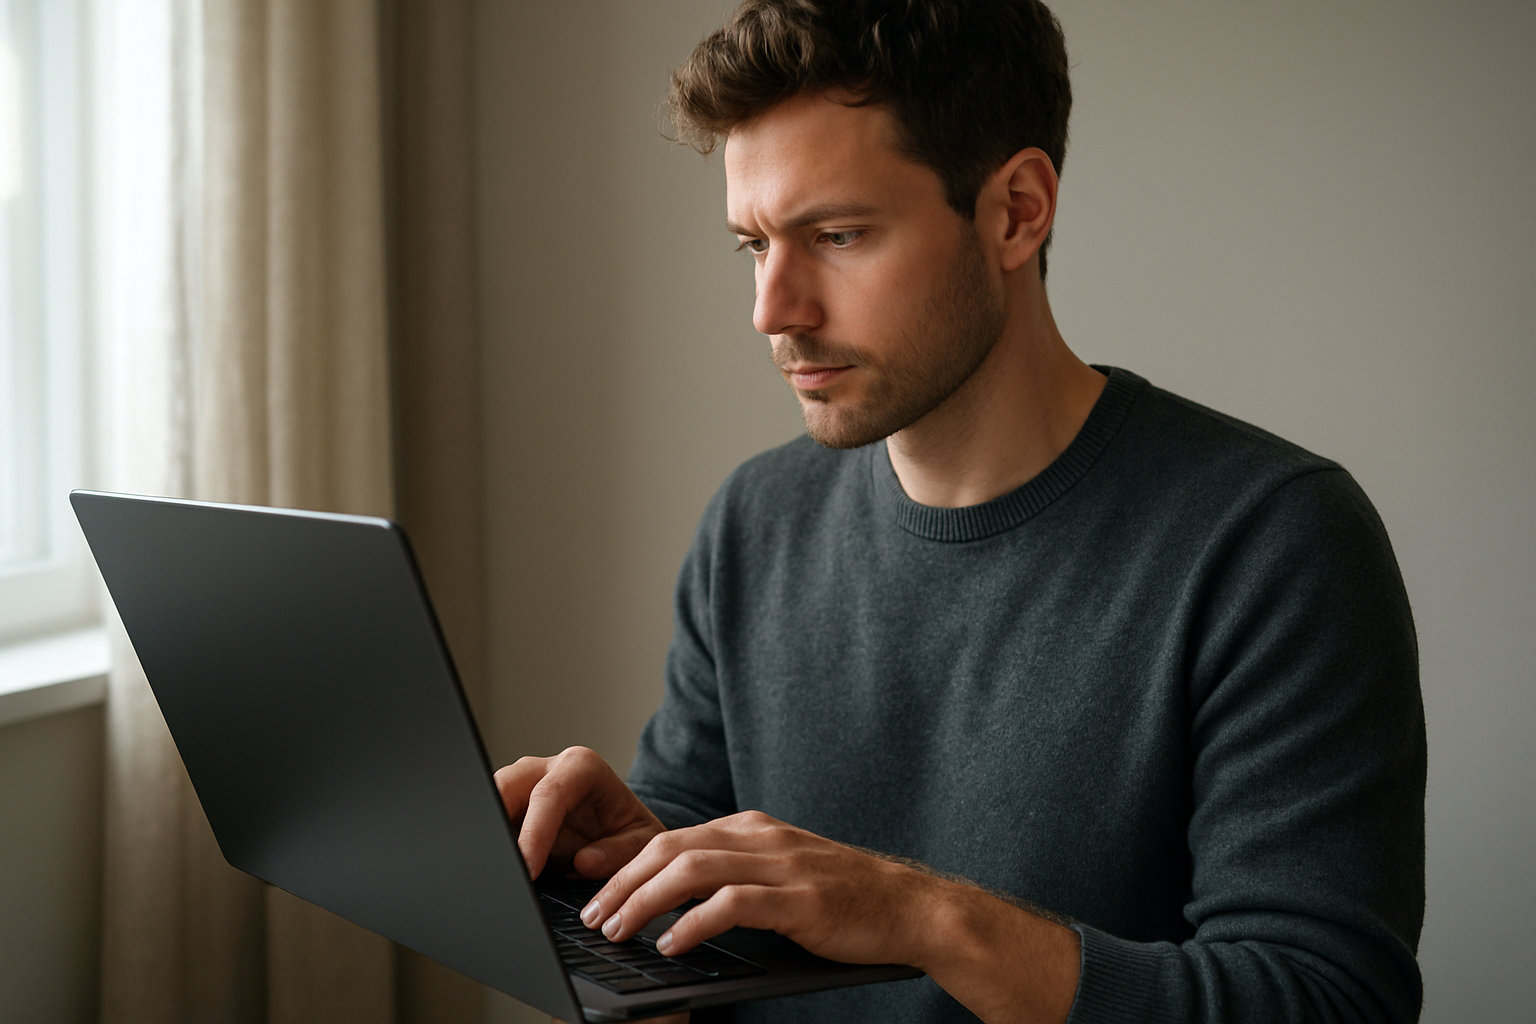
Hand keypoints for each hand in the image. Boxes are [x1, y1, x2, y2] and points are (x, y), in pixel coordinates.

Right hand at [494, 746, 664, 879]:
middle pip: (506, 785)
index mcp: (582, 767)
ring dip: (491, 833)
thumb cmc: (630, 830)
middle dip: (496, 822)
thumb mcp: (642, 842)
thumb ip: (620, 851)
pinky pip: (491, 820)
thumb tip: (585, 861)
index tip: (529, 869)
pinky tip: (498, 866)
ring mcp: (524, 785)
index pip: (549, 794)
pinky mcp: (510, 806)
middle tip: (500, 867)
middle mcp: (547, 769)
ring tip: (498, 870)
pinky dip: (492, 842)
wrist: (621, 828)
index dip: (534, 832)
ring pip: (490, 800)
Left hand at [578, 810, 942, 965]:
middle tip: (592, 914)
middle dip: (623, 881)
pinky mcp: (800, 900)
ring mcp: (782, 865)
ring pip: (693, 870)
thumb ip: (733, 876)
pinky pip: (733, 905)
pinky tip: (671, 945)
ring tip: (619, 929)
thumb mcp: (779, 874)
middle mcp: (761, 837)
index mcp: (751, 829)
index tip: (590, 885)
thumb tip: (672, 901)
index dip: (625, 860)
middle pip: (671, 847)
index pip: (672, 837)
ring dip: (646, 900)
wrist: (909, 908)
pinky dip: (694, 923)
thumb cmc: (840, 899)